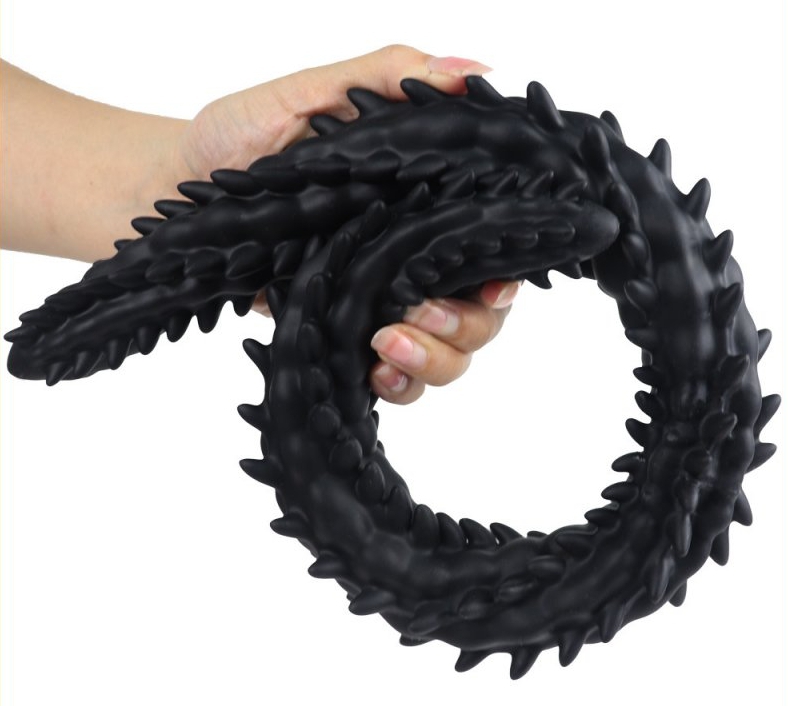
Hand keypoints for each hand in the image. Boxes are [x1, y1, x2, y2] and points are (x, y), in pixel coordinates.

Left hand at [174, 46, 515, 403]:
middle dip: (463, 327)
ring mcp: (380, 305)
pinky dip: (400, 385)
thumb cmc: (240, 142)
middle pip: (480, 317)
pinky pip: (398, 381)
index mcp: (421, 207)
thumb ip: (391, 77)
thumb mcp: (311, 95)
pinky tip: (374, 371)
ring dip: (433, 360)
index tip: (490, 285)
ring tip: (384, 342)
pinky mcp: (346, 337)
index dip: (505, 276)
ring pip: (449, 357)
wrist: (179, 200)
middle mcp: (411, 262)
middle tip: (416, 314)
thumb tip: (476, 72)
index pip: (491, 251)